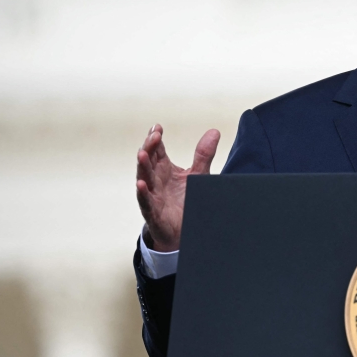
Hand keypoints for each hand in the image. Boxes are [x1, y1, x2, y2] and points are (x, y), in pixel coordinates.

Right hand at [136, 124, 219, 251]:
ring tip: (142, 154)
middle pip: (148, 160)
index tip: (157, 127)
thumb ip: (203, 155)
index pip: (157, 150)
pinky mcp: (152, 211)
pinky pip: (146, 201)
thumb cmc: (185, 198)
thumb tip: (214, 131)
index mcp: (163, 168)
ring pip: (144, 178)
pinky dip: (143, 193)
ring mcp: (152, 195)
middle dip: (149, 147)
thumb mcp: (197, 174)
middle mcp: (155, 179)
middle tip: (153, 136)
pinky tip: (141, 184)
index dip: (155, 138)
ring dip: (142, 166)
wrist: (183, 228)